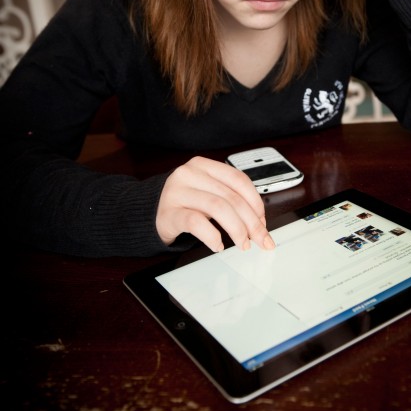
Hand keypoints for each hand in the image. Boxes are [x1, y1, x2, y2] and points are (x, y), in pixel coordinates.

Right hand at [156, 156, 275, 251]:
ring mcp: (177, 192)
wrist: (147, 212)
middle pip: (231, 197)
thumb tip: (260, 223)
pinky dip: (212, 236)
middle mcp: (189, 174)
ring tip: (243, 244)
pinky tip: (218, 245)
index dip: (256, 202)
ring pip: (218, 208)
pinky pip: (196, 222)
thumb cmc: (183, 203)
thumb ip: (229, 199)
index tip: (264, 222)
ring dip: (237, 229)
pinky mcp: (168, 213)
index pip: (238, 180)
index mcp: (203, 165)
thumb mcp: (206, 193)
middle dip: (252, 222)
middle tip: (261, 239)